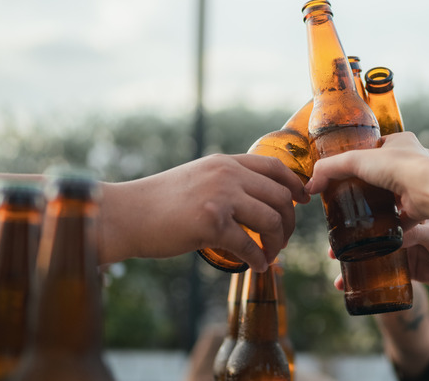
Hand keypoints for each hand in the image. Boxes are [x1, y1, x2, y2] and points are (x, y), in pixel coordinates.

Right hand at [101, 153, 309, 270]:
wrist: (126, 214)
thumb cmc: (160, 202)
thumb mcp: (198, 177)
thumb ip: (228, 182)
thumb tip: (258, 202)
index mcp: (225, 162)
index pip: (275, 167)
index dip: (295, 185)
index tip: (303, 200)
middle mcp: (227, 174)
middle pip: (280, 197)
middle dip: (288, 223)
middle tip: (281, 241)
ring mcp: (220, 196)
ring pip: (272, 220)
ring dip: (277, 243)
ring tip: (270, 255)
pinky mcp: (211, 223)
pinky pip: (250, 245)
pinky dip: (258, 260)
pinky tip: (256, 266)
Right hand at [306, 132, 428, 225]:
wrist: (428, 190)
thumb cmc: (398, 165)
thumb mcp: (355, 160)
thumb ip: (330, 169)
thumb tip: (311, 185)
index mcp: (401, 142)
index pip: (379, 147)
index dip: (363, 156)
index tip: (349, 170)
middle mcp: (414, 162)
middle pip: (387, 172)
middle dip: (372, 184)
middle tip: (352, 195)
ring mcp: (418, 185)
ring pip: (396, 196)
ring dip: (382, 205)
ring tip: (363, 215)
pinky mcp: (421, 208)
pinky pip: (403, 219)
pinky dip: (391, 226)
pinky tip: (377, 233)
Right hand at [331, 219, 428, 305]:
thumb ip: (417, 235)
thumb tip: (392, 239)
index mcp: (415, 213)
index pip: (381, 206)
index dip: (360, 210)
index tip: (339, 214)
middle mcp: (410, 230)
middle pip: (373, 232)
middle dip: (351, 239)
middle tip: (333, 248)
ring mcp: (411, 250)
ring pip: (375, 254)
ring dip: (355, 261)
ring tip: (338, 270)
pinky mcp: (413, 271)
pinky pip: (385, 274)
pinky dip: (367, 280)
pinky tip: (352, 286)